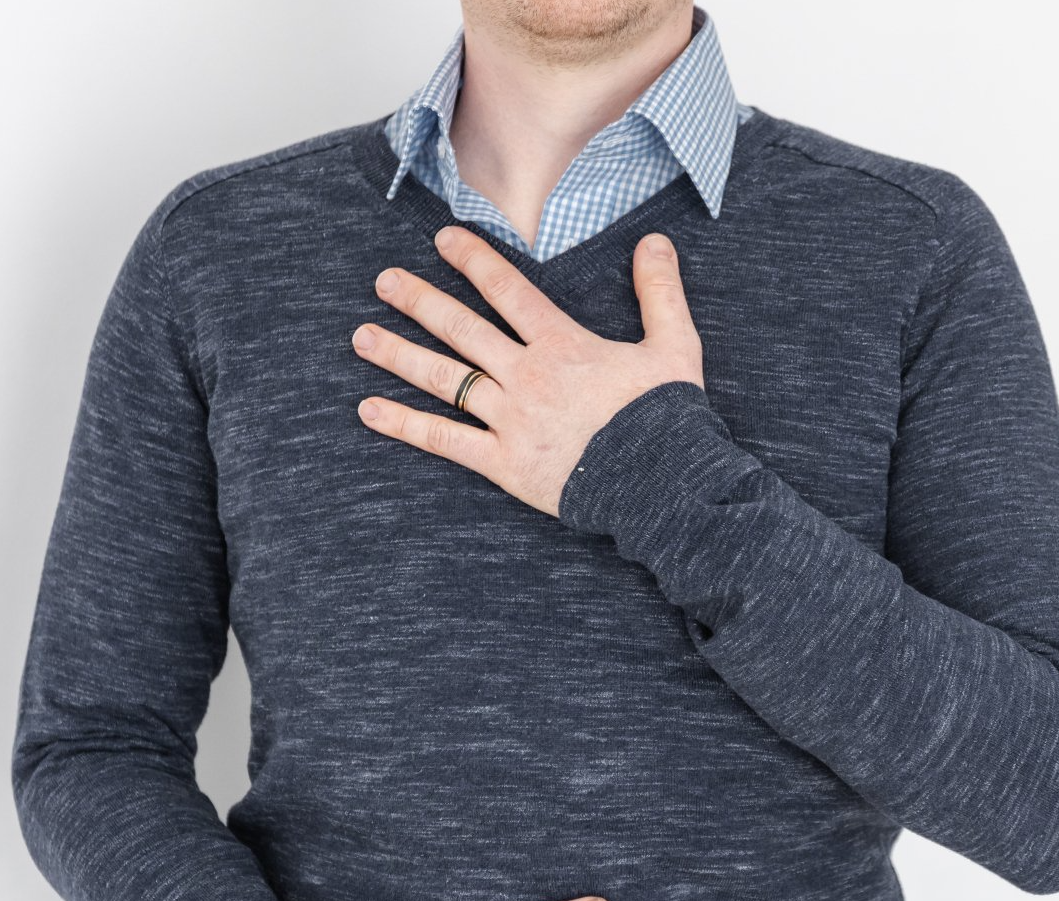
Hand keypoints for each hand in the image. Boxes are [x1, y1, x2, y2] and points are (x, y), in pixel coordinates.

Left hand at [350, 226, 703, 516]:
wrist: (662, 482)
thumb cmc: (668, 417)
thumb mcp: (675, 346)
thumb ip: (660, 292)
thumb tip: (655, 242)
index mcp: (562, 346)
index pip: (508, 292)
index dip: (474, 261)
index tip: (443, 239)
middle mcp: (526, 377)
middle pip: (462, 330)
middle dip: (420, 300)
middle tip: (384, 280)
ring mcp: (510, 420)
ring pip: (444, 380)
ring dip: (400, 355)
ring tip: (361, 336)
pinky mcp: (504, 463)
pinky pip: (445, 441)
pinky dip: (405, 425)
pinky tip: (369, 411)